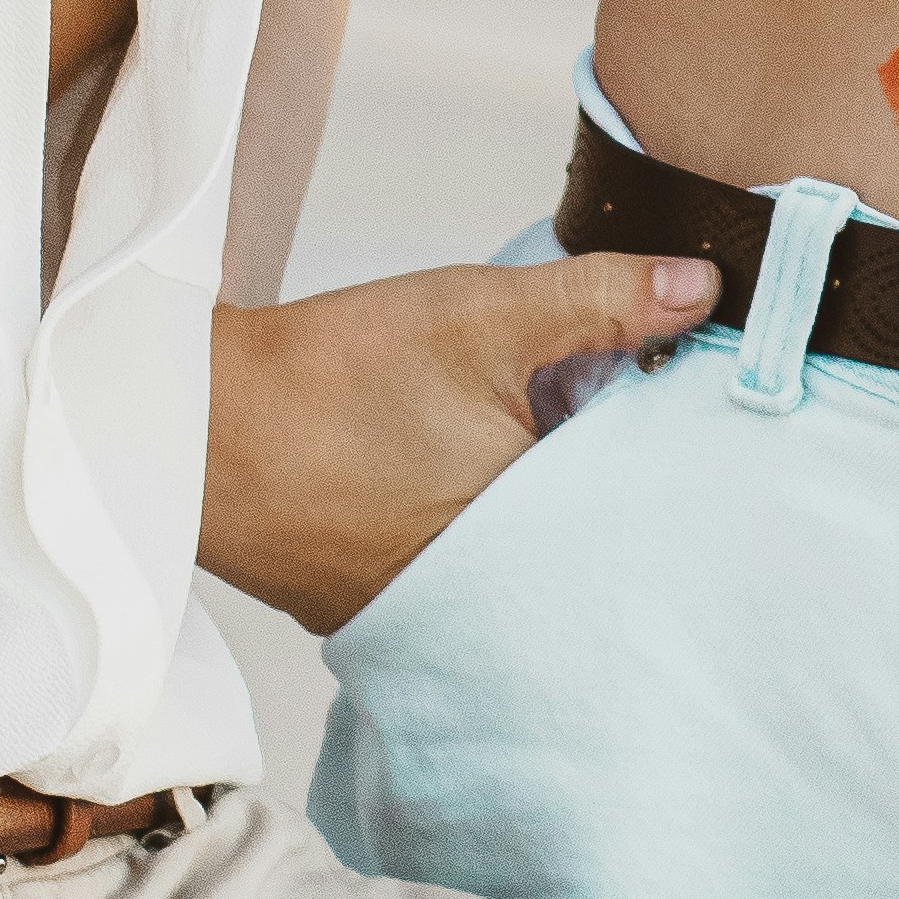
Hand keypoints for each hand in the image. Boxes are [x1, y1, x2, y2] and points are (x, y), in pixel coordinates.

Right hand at [199, 250, 717, 637]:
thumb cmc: (329, 378)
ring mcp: (438, 613)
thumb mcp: (482, 313)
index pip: (643, 493)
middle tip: (594, 397)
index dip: (658, 434)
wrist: (195, 430)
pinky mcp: (388, 610)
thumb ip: (602, 298)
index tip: (664, 383)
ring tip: (517, 428)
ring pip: (529, 551)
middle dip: (603, 470)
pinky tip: (456, 463)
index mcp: (537, 530)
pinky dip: (476, 522)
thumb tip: (702, 285)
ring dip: (537, 498)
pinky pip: (468, 570)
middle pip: (591, 531)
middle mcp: (498, 595)